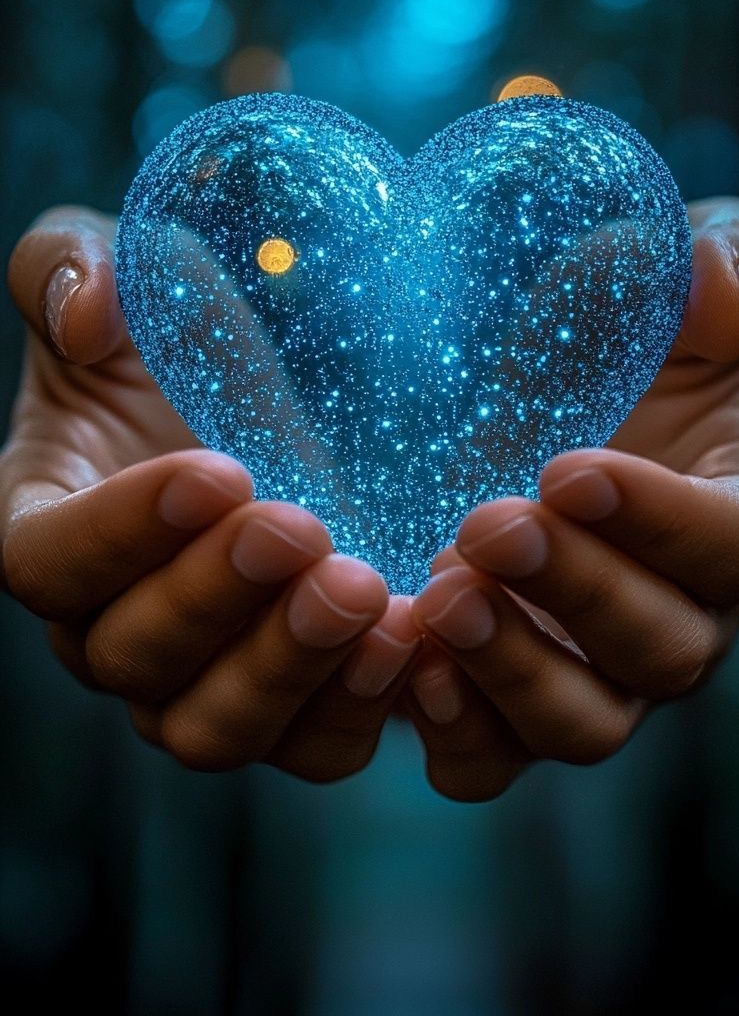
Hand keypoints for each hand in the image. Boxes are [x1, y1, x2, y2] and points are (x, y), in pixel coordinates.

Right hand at [1, 207, 419, 779]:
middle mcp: (108, 626)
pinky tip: (414, 635)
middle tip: (299, 527)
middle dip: (218, 598)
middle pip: (133, 658)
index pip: (48, 561)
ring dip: (288, 667)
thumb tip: (87, 314)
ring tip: (364, 589)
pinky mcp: (295, 703)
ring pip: (214, 728)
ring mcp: (199, 681)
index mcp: (48, 524)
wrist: (273, 397)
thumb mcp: (113, 269)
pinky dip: (359, 708)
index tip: (216, 470)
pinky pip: (314, 745)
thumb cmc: (173, 336)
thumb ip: (72, 269)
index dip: (120, 532)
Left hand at [409, 199, 738, 800]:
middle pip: (660, 653)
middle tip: (487, 525)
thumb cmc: (641, 333)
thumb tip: (710, 278)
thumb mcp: (696, 267)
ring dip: (513, 672)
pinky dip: (457, 733)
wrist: (551, 396)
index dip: (660, 523)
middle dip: (576, 595)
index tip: (570, 468)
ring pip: (585, 726)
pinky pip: (493, 758)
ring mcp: (599, 674)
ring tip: (438, 599)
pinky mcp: (510, 701)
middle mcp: (688, 617)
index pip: (734, 548)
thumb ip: (731, 258)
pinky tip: (406, 664)